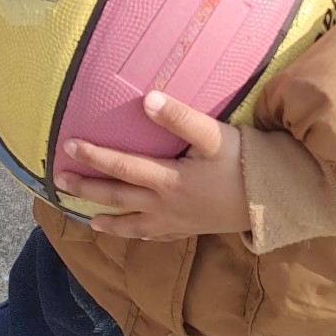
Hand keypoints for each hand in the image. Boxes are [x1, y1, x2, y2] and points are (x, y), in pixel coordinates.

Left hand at [54, 90, 248, 240]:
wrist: (276, 201)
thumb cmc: (246, 163)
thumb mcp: (215, 136)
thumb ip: (180, 118)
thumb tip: (148, 99)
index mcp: (168, 180)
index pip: (121, 166)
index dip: (93, 156)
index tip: (68, 146)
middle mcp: (166, 205)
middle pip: (118, 197)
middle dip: (87, 188)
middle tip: (60, 181)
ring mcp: (177, 222)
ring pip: (133, 224)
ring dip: (108, 221)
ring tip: (88, 220)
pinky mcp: (191, 230)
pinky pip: (157, 236)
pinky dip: (139, 235)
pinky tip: (135, 233)